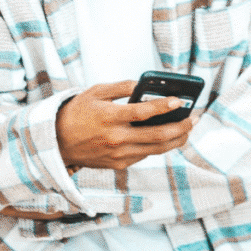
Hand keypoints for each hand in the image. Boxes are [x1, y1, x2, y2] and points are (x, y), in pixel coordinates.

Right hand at [56, 80, 192, 169]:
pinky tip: (165, 137)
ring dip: (176, 139)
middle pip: (158, 135)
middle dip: (181, 127)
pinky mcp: (119, 164)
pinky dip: (158, 146)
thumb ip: (120, 87)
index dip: (164, 106)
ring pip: (157, 149)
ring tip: (187, 130)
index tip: (180, 101)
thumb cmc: (76, 113)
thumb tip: (144, 85)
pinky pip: (145, 154)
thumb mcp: (93, 92)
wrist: (56, 143)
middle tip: (194, 119)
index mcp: (108, 117)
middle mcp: (116, 138)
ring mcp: (118, 154)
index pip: (143, 112)